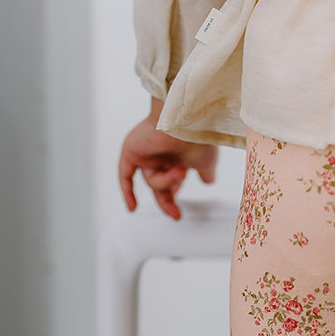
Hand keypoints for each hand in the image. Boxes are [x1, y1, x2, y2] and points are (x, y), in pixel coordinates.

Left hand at [118, 99, 217, 219]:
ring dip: (166, 182)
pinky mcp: (133, 150)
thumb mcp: (206, 161)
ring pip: (152, 180)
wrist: (187, 120)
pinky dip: (127, 191)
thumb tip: (209, 181)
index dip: (174, 197)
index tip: (178, 214)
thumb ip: (206, 172)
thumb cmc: (199, 136)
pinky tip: (132, 208)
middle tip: (176, 215)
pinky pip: (125, 175)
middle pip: (159, 185)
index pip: (172, 181)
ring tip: (178, 171)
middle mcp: (161, 153)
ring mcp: (146, 152)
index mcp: (177, 155)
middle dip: (167, 201)